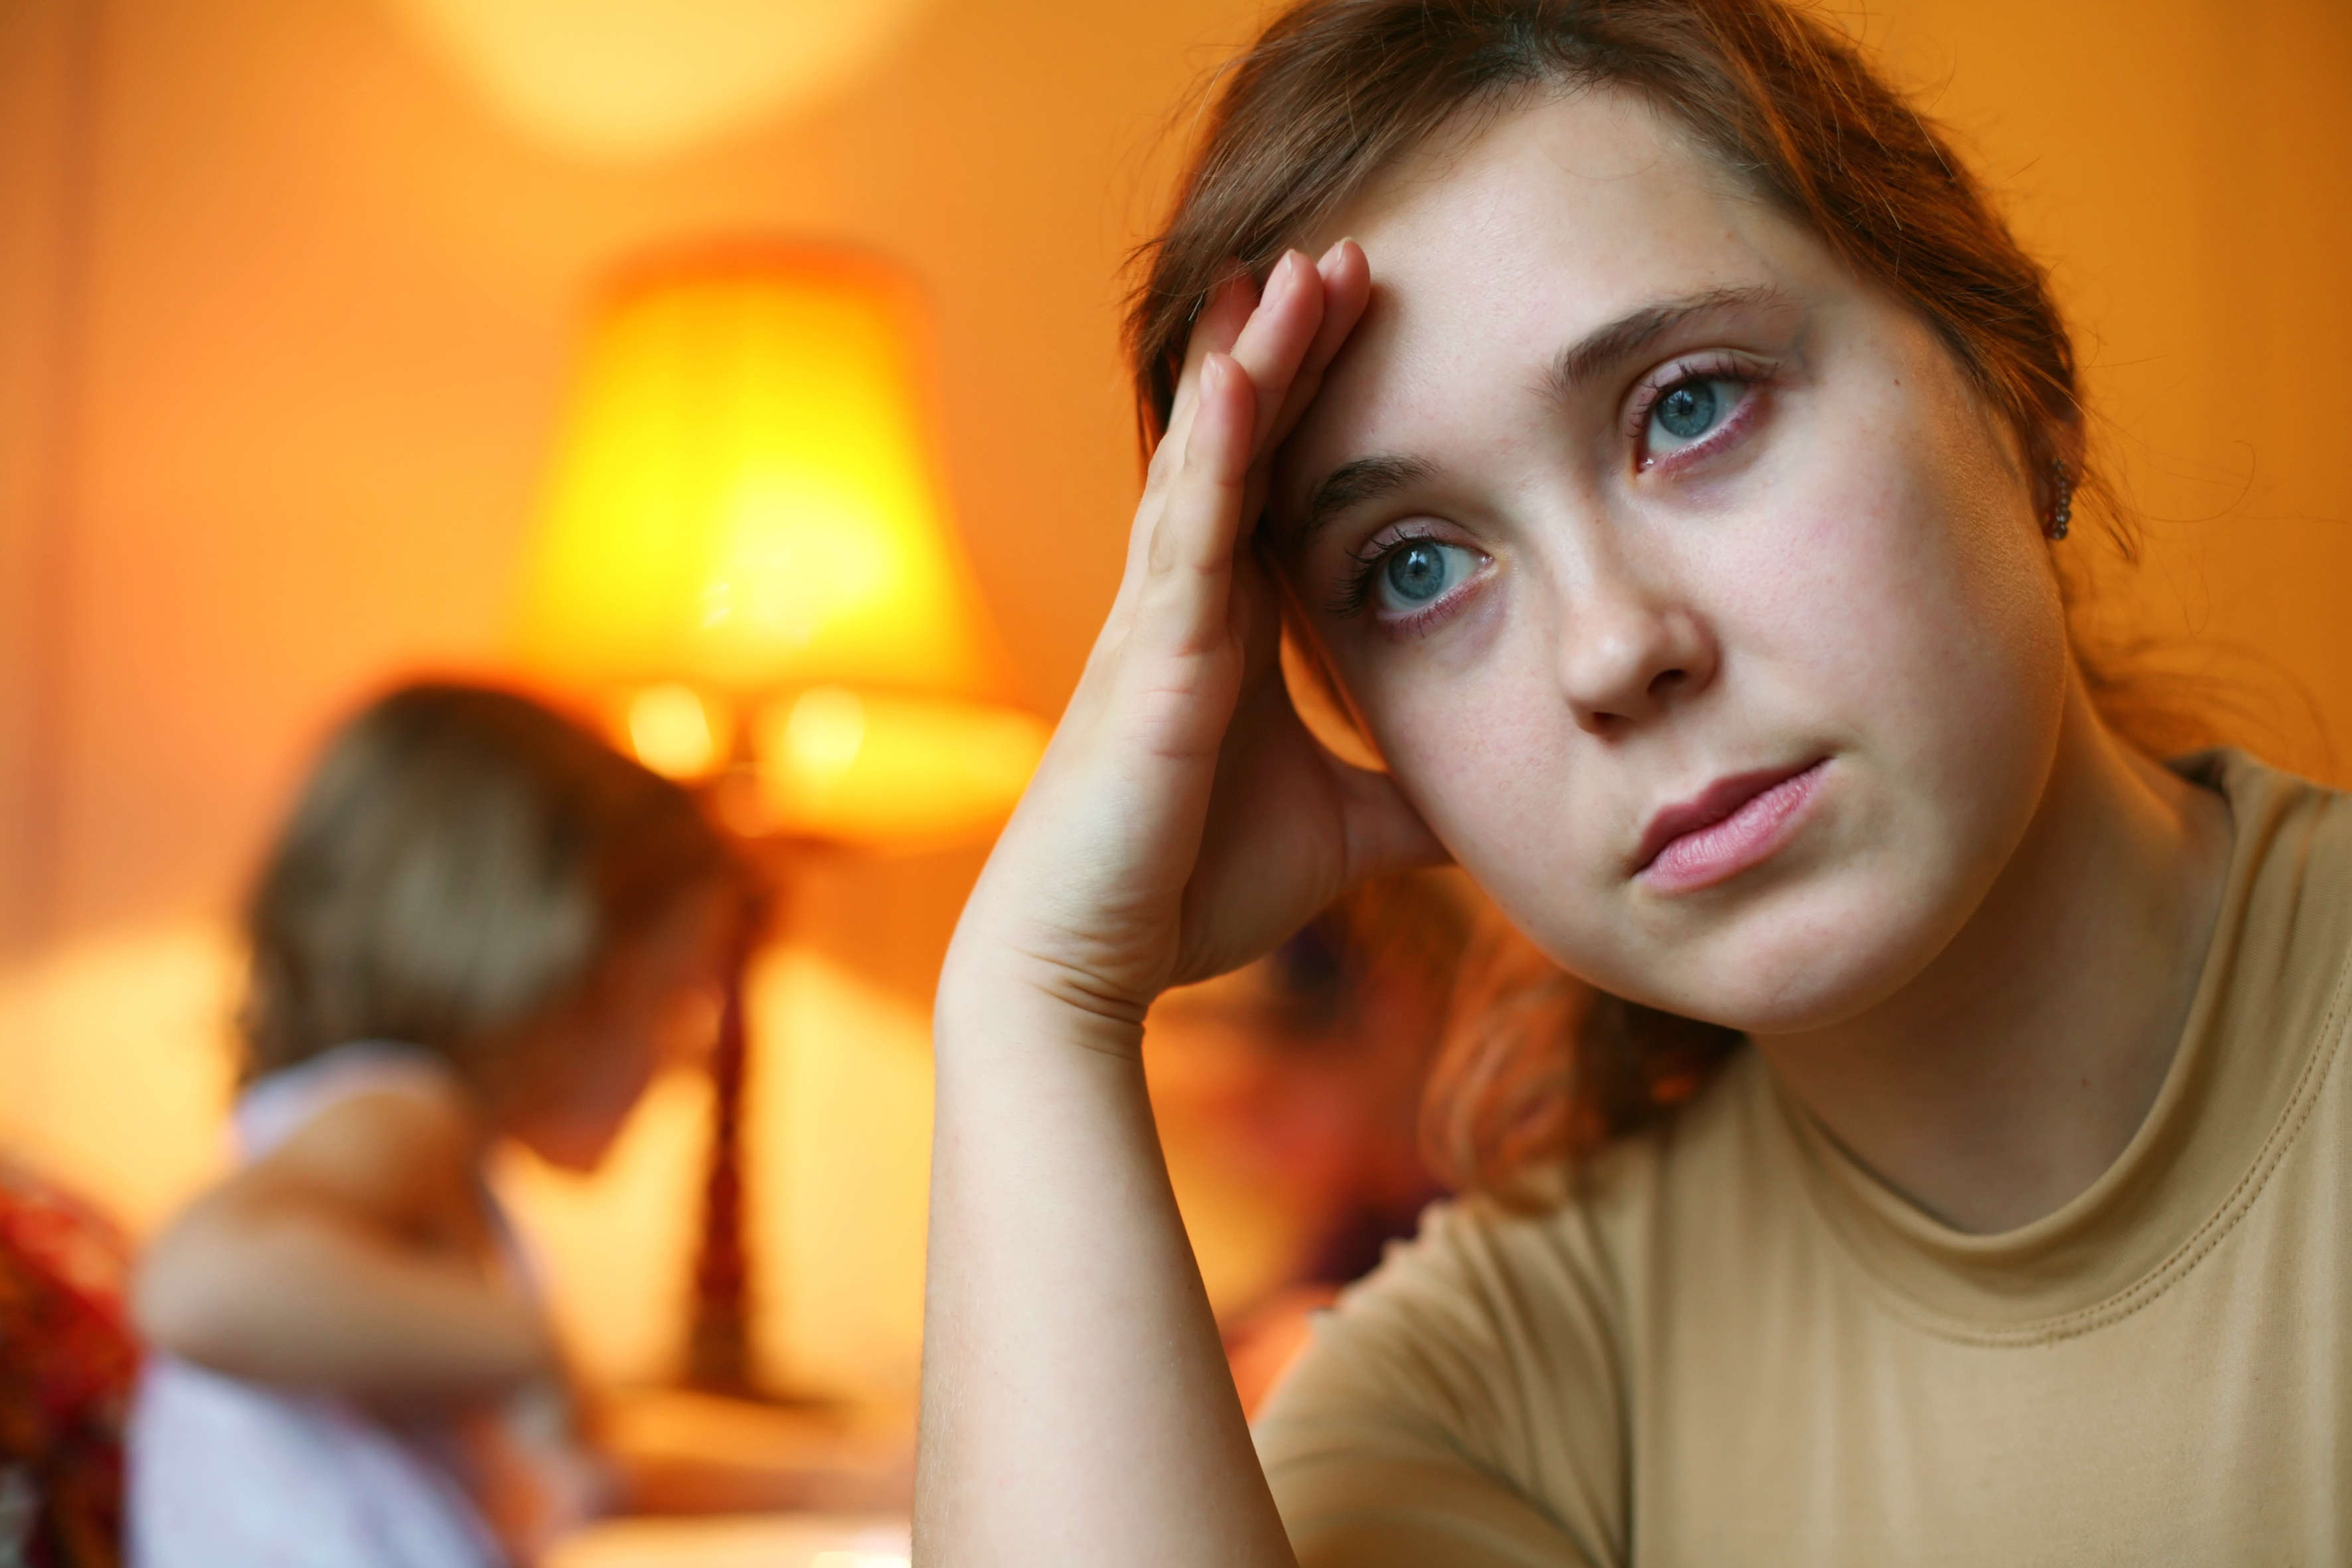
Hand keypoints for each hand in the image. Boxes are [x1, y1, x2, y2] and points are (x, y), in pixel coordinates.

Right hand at [946, 240, 1444, 1039]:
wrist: (1089, 966)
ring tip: (1293, 268)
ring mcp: (1159, 625)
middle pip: (1240, 447)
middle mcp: (1185, 607)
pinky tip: (1235, 376)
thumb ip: (1407, 801)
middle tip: (1339, 251)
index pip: (1276, 485)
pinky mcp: (1149, 663)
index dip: (1313, 400)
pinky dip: (1211, 453)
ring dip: (1251, 366)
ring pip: (1208, 465)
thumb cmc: (1189, 892)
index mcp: (1225, 633)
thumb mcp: (1342, 834)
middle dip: (1286, 348)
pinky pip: (1185, 537)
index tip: (1360, 315)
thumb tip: (1497, 796)